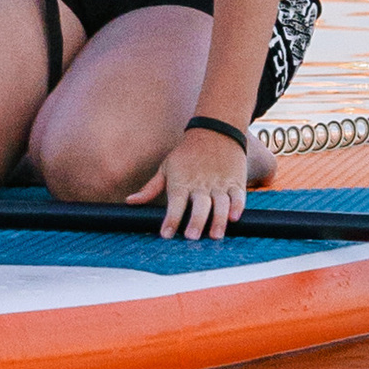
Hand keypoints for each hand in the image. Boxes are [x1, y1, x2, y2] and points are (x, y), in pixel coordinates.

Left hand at [129, 124, 248, 240]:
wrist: (215, 131)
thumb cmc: (186, 154)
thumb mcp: (166, 167)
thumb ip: (150, 188)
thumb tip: (130, 201)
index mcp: (182, 182)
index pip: (175, 203)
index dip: (170, 219)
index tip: (166, 234)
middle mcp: (201, 184)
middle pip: (199, 205)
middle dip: (196, 222)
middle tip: (191, 237)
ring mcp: (220, 183)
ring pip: (221, 203)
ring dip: (219, 220)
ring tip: (215, 235)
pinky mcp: (236, 181)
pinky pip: (238, 195)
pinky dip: (238, 206)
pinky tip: (235, 218)